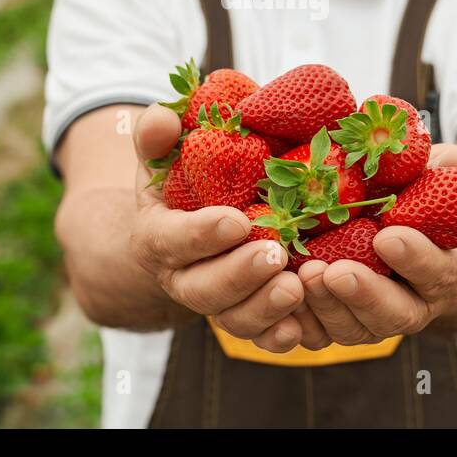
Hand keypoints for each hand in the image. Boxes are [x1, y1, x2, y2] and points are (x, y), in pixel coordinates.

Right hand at [128, 104, 305, 352]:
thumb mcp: (163, 154)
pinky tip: (299, 326)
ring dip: (263, 307)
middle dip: (239, 275)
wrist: (188, 223)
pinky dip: (277, 336)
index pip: (171, 241)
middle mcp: (181, 277)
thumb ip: (158, 134)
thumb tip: (164, 119)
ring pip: (232, 318)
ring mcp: (214, 301)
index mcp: (157, 237)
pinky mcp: (244, 315)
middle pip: (202, 289)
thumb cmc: (181, 181)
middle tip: (276, 254)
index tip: (238, 220)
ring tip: (296, 286)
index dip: (201, 235)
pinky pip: (258, 337)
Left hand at [296, 143, 456, 346]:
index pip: (437, 272)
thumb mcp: (439, 173)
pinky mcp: (332, 324)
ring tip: (304, 273)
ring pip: (352, 328)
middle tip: (335, 271)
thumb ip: (453, 170)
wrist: (378, 220)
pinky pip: (315, 335)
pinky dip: (297, 321)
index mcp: (443, 272)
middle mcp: (410, 305)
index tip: (387, 236)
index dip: (416, 259)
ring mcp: (369, 319)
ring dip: (326, 305)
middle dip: (364, 294)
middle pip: (394, 314)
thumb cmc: (413, 193)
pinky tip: (280, 294)